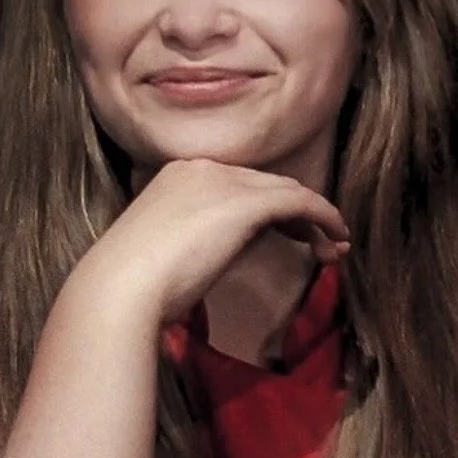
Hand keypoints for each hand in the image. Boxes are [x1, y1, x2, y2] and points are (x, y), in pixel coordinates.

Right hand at [77, 157, 350, 327]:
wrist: (121, 289)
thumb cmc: (134, 285)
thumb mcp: (168, 252)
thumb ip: (200, 240)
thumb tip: (230, 251)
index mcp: (180, 176)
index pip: (239, 186)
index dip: (270, 211)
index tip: (290, 238)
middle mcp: (204, 169)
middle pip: (266, 185)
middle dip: (298, 214)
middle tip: (322, 245)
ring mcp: (225, 182)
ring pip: (286, 191)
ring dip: (316, 219)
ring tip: (334, 249)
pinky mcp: (246, 202)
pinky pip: (299, 201)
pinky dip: (324, 216)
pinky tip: (336, 237)